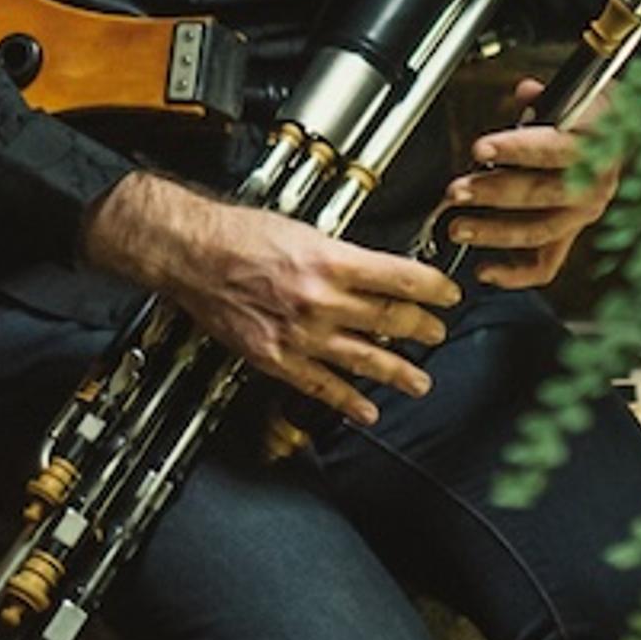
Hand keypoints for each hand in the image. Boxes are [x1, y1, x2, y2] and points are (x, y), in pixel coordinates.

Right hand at [82, 173, 461, 427]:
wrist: (191, 253)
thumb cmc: (239, 233)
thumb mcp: (302, 229)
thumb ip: (340, 255)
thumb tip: (373, 271)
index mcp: (330, 260)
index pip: (400, 276)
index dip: (433, 288)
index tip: (449, 294)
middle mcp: (320, 299)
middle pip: (388, 318)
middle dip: (421, 327)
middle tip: (437, 333)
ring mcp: (300, 333)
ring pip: (363, 358)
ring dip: (397, 371)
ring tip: (419, 381)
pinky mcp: (276, 357)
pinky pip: (320, 385)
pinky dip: (347, 401)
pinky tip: (367, 410)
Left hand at [438, 79, 622, 290]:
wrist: (621, 139)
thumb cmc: (591, 118)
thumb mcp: (578, 96)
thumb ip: (547, 96)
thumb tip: (526, 90)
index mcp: (596, 145)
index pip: (556, 148)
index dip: (518, 149)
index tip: (482, 149)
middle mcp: (594, 184)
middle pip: (543, 193)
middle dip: (495, 193)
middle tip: (458, 191)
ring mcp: (582, 214)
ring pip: (540, 230)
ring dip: (495, 232)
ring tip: (459, 228)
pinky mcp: (570, 235)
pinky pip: (546, 264)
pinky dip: (514, 274)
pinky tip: (484, 270)